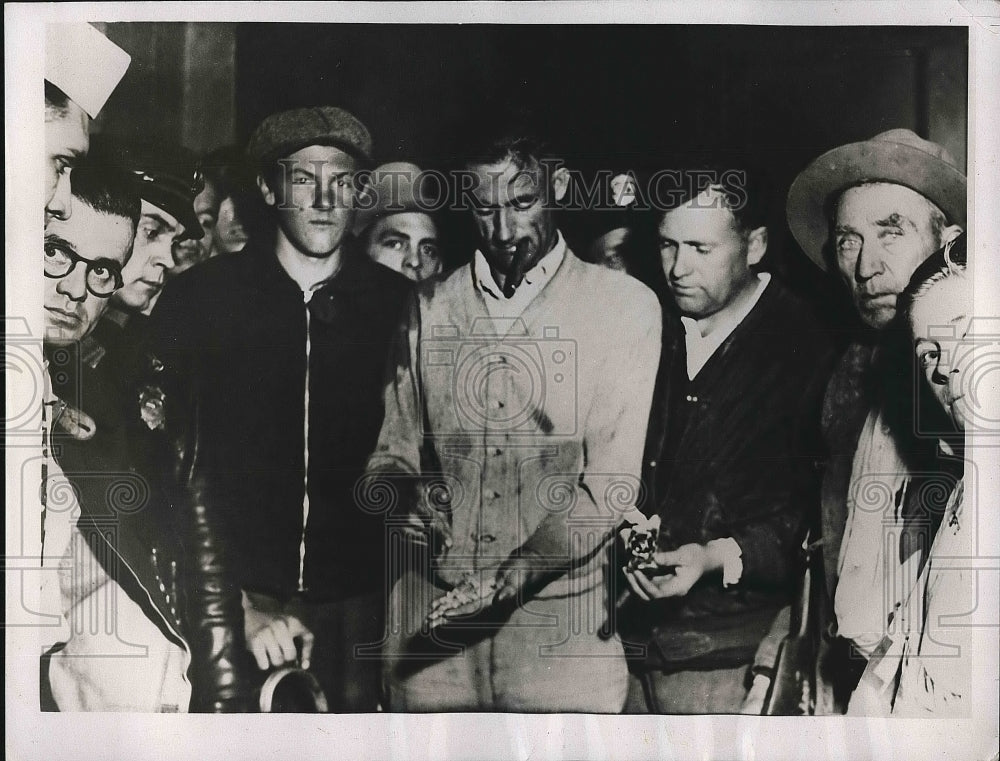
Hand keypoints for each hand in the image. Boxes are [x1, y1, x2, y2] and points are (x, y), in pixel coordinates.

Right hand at [243, 602, 313, 670]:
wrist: (252, 616)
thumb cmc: (276, 626)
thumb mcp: (292, 627)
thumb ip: (303, 643)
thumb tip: (304, 666)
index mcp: (293, 621)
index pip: (308, 638)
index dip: (307, 654)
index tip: (304, 665)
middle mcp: (280, 625)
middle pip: (291, 654)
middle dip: (287, 658)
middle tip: (282, 655)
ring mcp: (267, 632)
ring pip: (278, 660)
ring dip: (276, 662)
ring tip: (273, 655)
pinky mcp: (254, 641)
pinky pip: (264, 664)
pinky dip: (264, 664)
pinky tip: (263, 658)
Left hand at [434, 549, 563, 621]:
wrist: (524, 565)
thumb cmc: (523, 572)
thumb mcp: (518, 580)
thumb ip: (509, 591)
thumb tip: (499, 600)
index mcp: (493, 601)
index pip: (473, 608)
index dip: (459, 612)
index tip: (446, 614)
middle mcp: (484, 600)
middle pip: (462, 610)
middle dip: (446, 616)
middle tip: (429, 622)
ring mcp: (481, 594)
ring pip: (460, 603)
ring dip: (445, 608)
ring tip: (428, 616)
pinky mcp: (479, 586)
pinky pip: (462, 593)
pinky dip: (450, 597)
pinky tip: (438, 601)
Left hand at [624, 543, 711, 599]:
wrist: (705, 559)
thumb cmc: (697, 557)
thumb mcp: (684, 555)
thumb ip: (668, 558)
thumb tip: (652, 558)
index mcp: (678, 588)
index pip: (657, 592)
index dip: (644, 584)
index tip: (636, 571)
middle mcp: (671, 590)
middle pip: (649, 596)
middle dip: (636, 585)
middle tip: (627, 570)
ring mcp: (667, 586)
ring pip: (646, 591)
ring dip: (635, 582)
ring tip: (627, 568)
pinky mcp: (663, 581)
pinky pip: (649, 583)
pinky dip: (640, 577)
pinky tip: (634, 566)